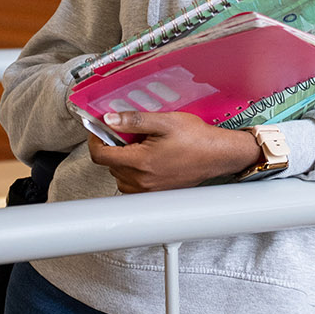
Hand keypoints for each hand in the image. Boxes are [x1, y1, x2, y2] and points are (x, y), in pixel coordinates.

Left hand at [89, 111, 263, 193]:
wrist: (219, 155)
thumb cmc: (198, 139)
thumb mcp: (165, 121)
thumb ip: (134, 120)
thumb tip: (109, 119)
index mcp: (141, 162)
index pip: (100, 156)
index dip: (95, 140)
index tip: (99, 130)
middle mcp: (142, 180)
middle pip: (110, 165)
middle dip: (113, 147)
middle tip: (125, 133)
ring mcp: (150, 189)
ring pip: (119, 177)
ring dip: (121, 161)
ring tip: (138, 146)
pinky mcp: (157, 193)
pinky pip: (133, 185)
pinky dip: (132, 173)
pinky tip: (146, 159)